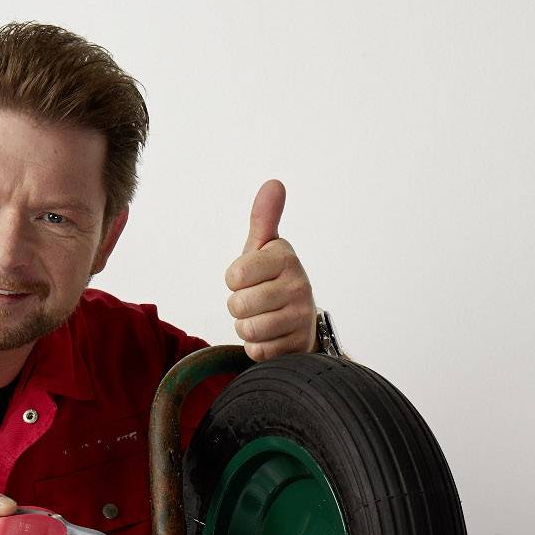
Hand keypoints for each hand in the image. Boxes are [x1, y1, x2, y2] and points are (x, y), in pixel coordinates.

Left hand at [225, 179, 317, 360]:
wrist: (300, 320)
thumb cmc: (272, 279)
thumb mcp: (264, 248)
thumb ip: (264, 218)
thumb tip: (274, 183)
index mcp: (285, 257)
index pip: (234, 276)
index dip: (234, 281)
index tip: (249, 278)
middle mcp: (299, 285)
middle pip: (238, 305)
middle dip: (239, 307)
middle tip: (255, 301)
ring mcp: (301, 317)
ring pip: (248, 329)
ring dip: (247, 327)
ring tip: (262, 317)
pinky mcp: (298, 345)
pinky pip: (258, 351)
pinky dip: (258, 347)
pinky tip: (271, 335)